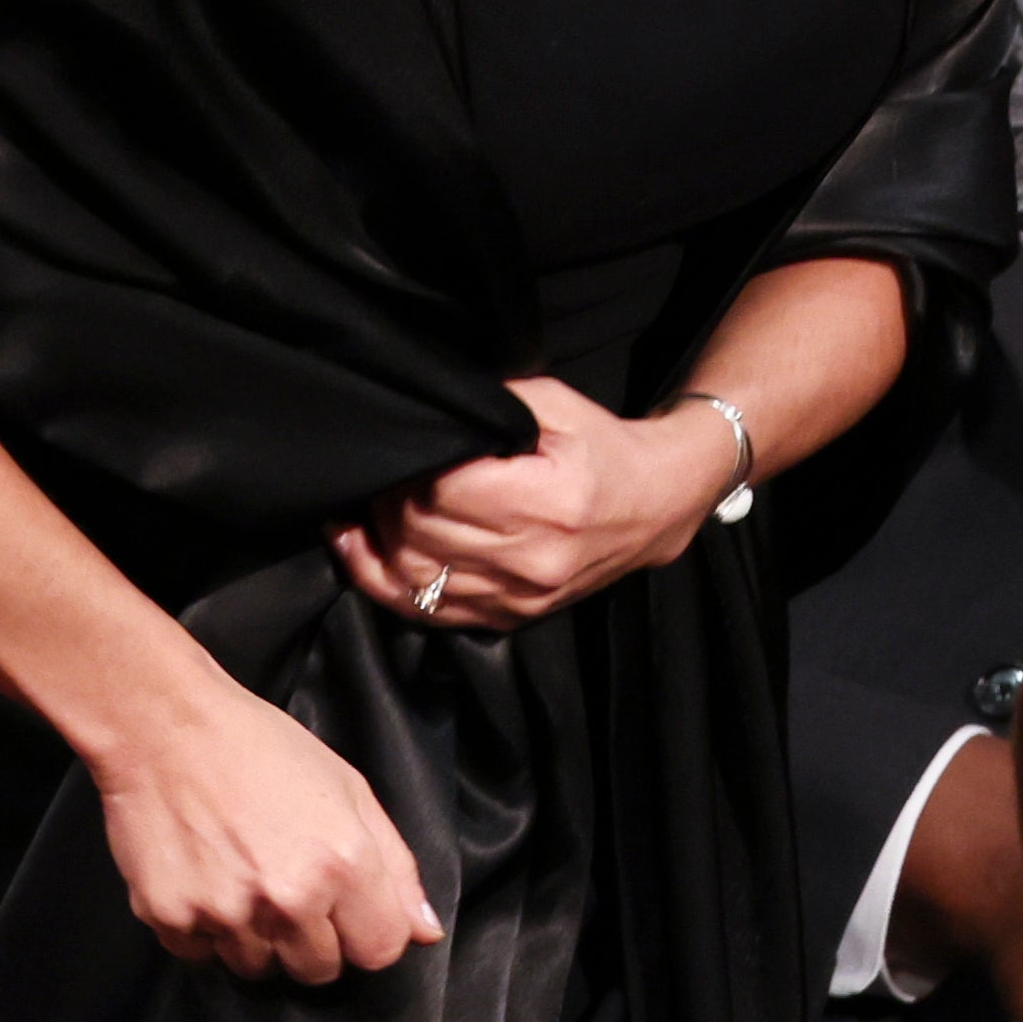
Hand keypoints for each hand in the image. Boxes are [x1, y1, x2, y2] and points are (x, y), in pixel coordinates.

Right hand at [89, 670, 440, 982]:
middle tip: (291, 887)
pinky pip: (202, 957)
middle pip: (319, 970)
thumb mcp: (351, 792)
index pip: (379, 951)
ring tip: (245, 878)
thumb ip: (396, 869)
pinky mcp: (171, 921)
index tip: (350, 910)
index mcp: (343, 863)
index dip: (369, 931)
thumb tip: (425, 933)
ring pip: (258, 969)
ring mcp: (226, 915)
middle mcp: (288, 899)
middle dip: (313, 939)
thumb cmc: (266, 751)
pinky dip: (207, 931)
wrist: (170, 731)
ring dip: (258, 938)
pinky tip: (207, 880)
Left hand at [329, 376, 733, 630]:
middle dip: (391, 501)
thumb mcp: (556, 404)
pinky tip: (365, 551)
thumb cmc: (604, 449)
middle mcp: (533, 558)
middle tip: (389, 473)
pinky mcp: (509, 617)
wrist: (656, 503)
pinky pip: (427, 612)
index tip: (409, 451)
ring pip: (415, 577)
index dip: (413, 470)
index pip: (443, 493)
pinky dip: (386, 582)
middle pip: (422, 534)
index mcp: (548, 501)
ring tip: (371, 508)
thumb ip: (492, 404)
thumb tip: (430, 414)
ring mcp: (520, 596)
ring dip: (380, 540)